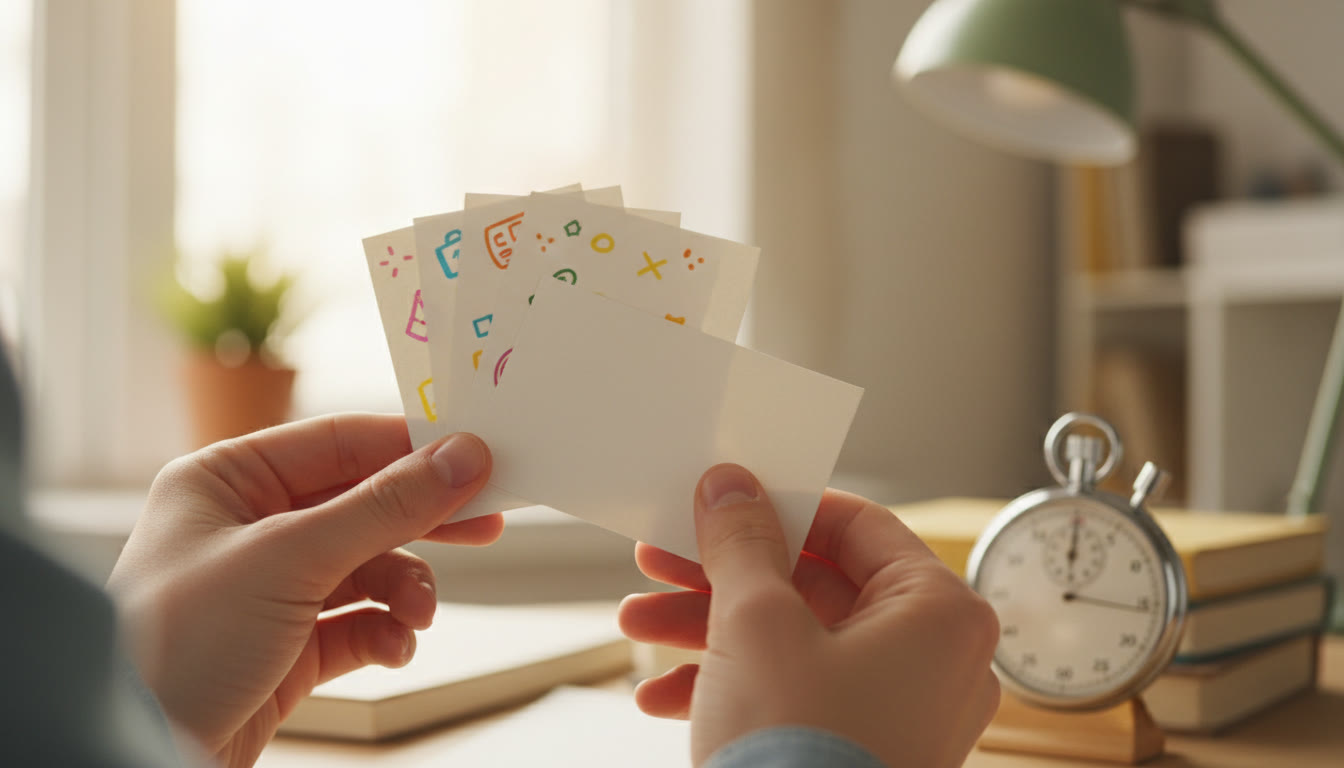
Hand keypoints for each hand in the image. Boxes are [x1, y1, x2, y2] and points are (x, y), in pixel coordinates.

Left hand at [107, 414, 501, 767]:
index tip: (477, 458)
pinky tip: (394, 646)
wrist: (137, 756)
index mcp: (225, 481)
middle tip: (487, 523)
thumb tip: (461, 457)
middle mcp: (245, 528)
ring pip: (367, 567)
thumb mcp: (289, 560)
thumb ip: (384, 506)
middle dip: (422, 520)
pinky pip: (358, 623)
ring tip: (418, 614)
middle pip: (361, 504)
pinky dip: (385, 632)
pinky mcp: (285, 649)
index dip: (410, 449)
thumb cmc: (176, 646)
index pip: (337, 443)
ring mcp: (267, 590)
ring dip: (405, 588)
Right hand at [619, 464, 999, 766]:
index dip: (780, 509)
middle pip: (815, 586)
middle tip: (661, 563)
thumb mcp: (756, 624)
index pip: (858, 525)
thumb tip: (732, 489)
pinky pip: (798, 697)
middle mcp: (935, 660)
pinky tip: (660, 696)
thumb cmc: (801, 755)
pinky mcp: (864, 750)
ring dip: (710, 632)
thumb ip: (742, 544)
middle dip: (722, 579)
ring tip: (637, 629)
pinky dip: (732, 687)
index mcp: (939, 612)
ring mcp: (902, 712)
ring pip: (796, 643)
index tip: (721, 504)